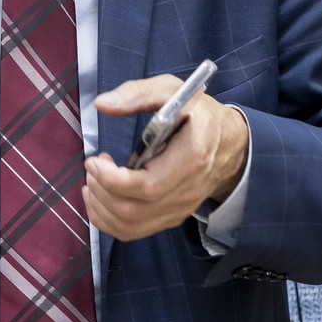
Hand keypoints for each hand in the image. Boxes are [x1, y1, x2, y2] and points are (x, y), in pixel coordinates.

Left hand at [81, 74, 248, 241]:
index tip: (95, 160)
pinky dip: (108, 219)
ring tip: (93, 180)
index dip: (113, 179)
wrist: (229, 143)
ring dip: (100, 207)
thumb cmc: (198, 115)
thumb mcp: (172, 91)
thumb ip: (137, 94)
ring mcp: (179, 208)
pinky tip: (99, 196)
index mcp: (191, 158)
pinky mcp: (171, 216)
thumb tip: (102, 104)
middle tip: (92, 165)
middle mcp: (186, 191)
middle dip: (101, 191)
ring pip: (130, 226)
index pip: (148, 186)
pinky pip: (134, 231)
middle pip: (133, 210)